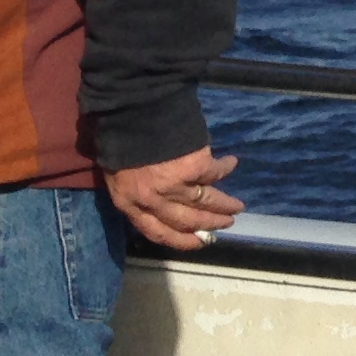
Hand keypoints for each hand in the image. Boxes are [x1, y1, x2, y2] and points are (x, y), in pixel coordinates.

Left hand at [107, 148, 244, 251]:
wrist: (131, 112)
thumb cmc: (120, 141)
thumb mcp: (118, 174)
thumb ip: (137, 191)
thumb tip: (163, 201)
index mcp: (130, 203)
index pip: (156, 232)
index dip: (181, 241)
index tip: (200, 243)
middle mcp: (153, 200)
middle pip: (187, 220)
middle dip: (210, 223)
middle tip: (228, 223)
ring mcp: (175, 186)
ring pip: (206, 201)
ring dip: (225, 204)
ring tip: (237, 206)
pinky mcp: (195, 168)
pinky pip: (216, 173)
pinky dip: (225, 168)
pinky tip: (231, 163)